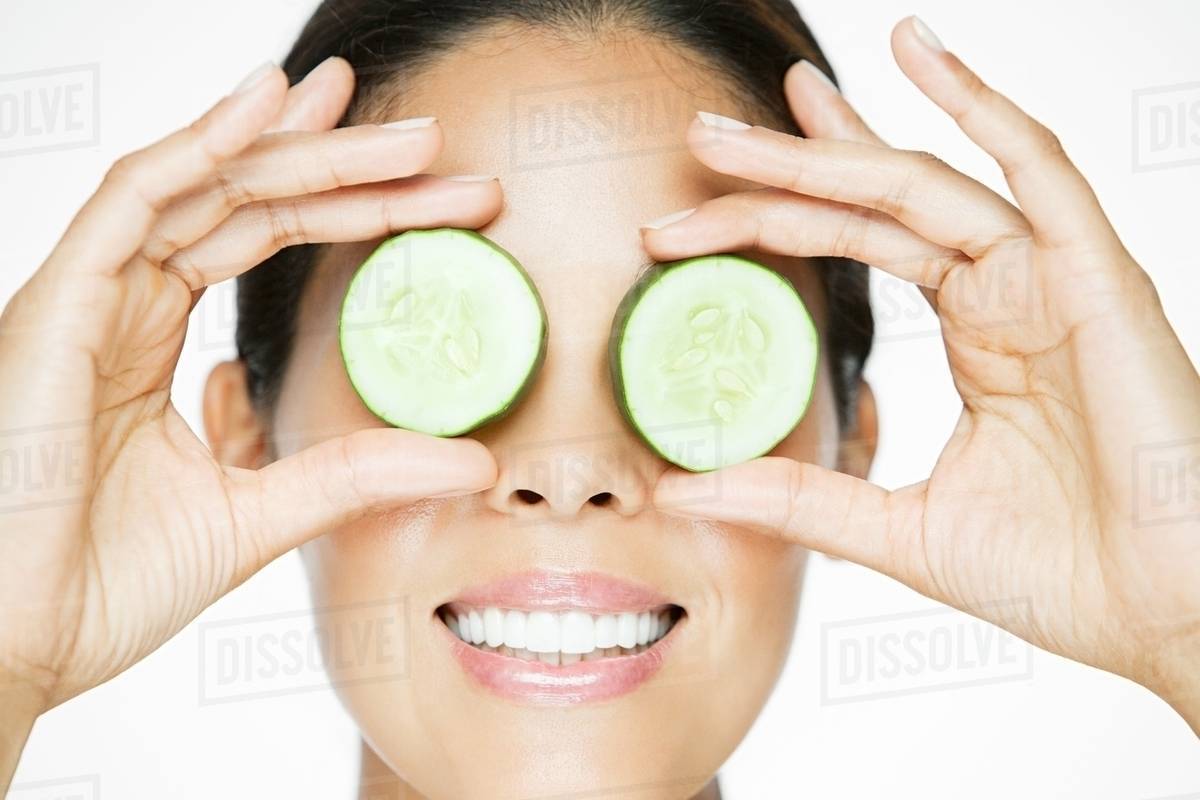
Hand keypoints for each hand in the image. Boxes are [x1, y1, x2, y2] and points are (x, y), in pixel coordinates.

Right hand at [0, 56, 500, 773]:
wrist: (16, 650)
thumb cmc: (102, 585)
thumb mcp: (260, 514)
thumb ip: (356, 474)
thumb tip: (473, 460)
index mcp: (157, 338)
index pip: (268, 241)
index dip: (354, 210)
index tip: (443, 200)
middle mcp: (125, 303)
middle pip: (250, 202)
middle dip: (348, 169)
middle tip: (438, 146)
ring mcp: (90, 297)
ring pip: (205, 186)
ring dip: (300, 146)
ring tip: (390, 121)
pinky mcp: (57, 305)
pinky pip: (131, 199)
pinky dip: (201, 145)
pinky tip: (269, 104)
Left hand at [643, 17, 1199, 729]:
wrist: (1166, 618)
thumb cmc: (1060, 575)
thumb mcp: (898, 529)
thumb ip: (799, 498)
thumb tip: (686, 487)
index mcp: (974, 334)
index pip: (858, 245)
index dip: (774, 221)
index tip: (688, 220)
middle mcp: (1006, 291)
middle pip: (874, 204)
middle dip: (782, 170)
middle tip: (703, 137)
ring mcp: (1049, 278)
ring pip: (925, 185)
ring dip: (831, 146)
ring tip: (746, 121)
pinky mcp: (1096, 278)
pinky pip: (1038, 172)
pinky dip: (981, 108)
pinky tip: (916, 54)